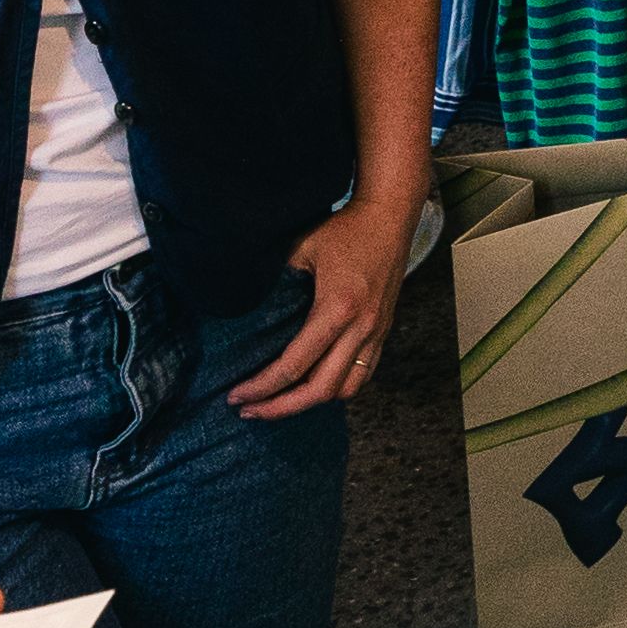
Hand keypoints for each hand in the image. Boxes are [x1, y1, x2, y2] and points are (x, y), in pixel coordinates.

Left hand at [234, 184, 416, 418]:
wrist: (390, 216)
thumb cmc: (345, 228)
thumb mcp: (301, 248)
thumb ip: (277, 280)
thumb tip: (246, 305)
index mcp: (337, 309)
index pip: (294, 366)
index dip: (261, 387)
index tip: (236, 397)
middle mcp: (360, 328)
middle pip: (320, 390)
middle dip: (281, 408)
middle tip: (250, 412)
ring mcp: (375, 332)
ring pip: (346, 389)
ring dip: (311, 402)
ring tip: (280, 402)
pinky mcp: (382, 330)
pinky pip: (362, 374)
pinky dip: (337, 387)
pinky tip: (313, 385)